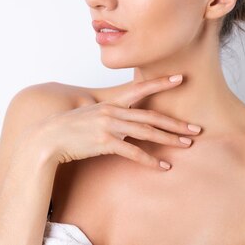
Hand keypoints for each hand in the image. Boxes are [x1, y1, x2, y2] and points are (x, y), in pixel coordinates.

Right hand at [34, 74, 201, 170]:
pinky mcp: (104, 142)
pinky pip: (133, 152)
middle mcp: (113, 112)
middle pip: (151, 116)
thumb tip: (125, 125)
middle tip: (196, 128)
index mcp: (111, 103)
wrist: (49, 138)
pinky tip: (163, 166)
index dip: (161, 83)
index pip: (141, 89)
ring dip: (169, 138)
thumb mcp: (91, 116)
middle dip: (175, 122)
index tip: (181, 78)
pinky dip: (150, 160)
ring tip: (187, 144)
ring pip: (147, 131)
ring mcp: (109, 126)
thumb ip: (110, 117)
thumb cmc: (69, 129)